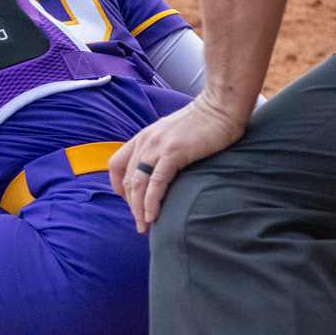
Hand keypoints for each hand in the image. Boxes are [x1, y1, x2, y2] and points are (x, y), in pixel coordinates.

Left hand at [107, 97, 247, 232]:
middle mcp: (145, 142)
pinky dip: (152, 201)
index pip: (116, 165)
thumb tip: (158, 173)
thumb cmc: (201, 124)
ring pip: (138, 184)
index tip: (131, 203)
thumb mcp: (171, 135)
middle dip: (131, 205)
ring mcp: (157, 147)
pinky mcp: (173, 152)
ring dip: (139, 208)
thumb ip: (160, 150)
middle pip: (128, 180)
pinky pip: (156, 182)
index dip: (119, 187)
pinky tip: (153, 215)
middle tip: (140, 224)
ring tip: (145, 225)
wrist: (219, 108)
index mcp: (142, 138)